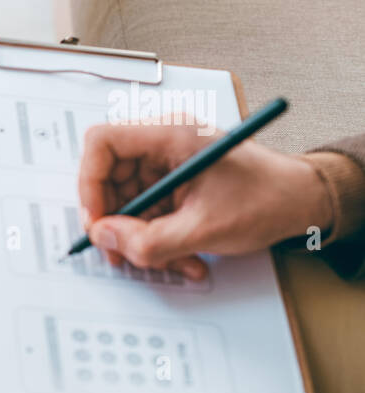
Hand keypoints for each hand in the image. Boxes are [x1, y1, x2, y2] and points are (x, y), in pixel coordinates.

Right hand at [78, 120, 333, 278]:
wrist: (303, 203)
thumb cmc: (269, 199)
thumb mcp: (203, 229)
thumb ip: (148, 240)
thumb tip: (105, 238)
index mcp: (171, 134)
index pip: (103, 143)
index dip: (89, 183)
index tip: (96, 220)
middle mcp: (165, 141)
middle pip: (109, 176)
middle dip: (115, 221)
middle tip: (120, 251)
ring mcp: (168, 162)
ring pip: (126, 200)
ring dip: (139, 237)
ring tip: (166, 259)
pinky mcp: (173, 181)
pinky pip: (146, 210)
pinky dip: (156, 237)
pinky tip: (181, 255)